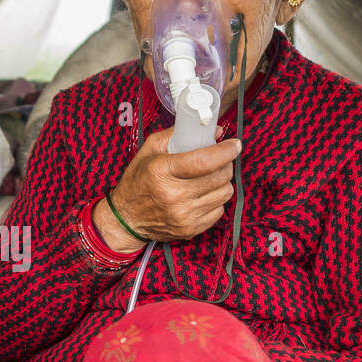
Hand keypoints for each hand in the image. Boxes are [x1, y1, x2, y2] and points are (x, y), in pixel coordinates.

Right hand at [101, 127, 240, 249]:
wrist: (127, 219)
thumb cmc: (138, 182)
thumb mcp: (149, 150)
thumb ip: (178, 134)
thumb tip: (214, 131)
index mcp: (162, 171)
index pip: (205, 161)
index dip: (225, 151)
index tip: (234, 145)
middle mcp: (174, 196)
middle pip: (220, 177)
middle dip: (225, 164)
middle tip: (219, 160)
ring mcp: (184, 216)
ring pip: (224, 193)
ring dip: (222, 182)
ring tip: (210, 178)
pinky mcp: (190, 229)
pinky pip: (219, 210)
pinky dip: (215, 200)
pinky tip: (202, 195)